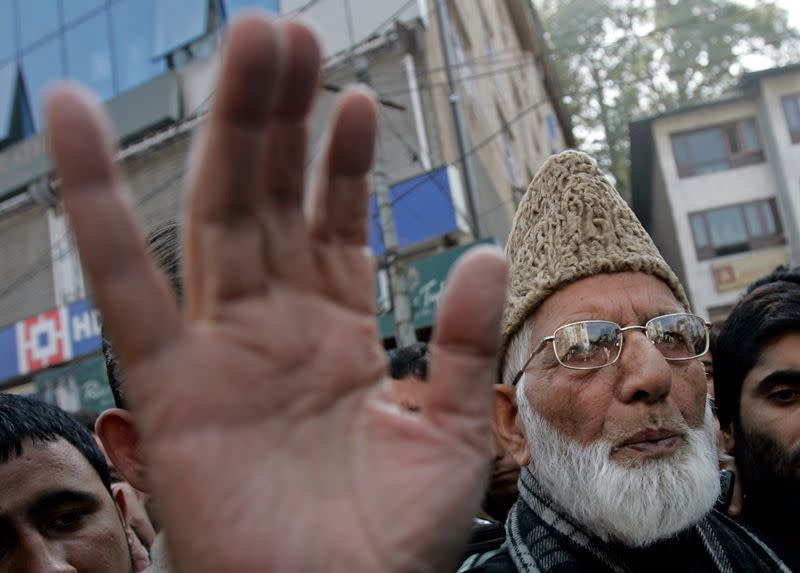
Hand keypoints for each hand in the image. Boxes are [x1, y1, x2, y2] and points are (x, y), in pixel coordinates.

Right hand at [46, 14, 507, 572]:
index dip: (340, 160)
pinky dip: (93, 204)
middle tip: (283, 30)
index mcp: (340, 335)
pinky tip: (72, 121)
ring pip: (216, 214)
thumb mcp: (456, 431)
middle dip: (279, 116)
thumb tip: (482, 249)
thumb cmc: (394, 541)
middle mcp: (276, 328)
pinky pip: (123, 285)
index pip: (334, 225)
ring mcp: (221, 348)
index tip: (350, 93)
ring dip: (228, 128)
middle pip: (272, 197)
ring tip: (244, 42)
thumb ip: (466, 342)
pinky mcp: (169, 385)